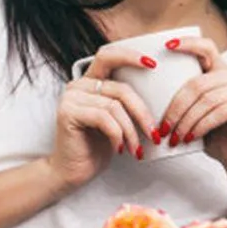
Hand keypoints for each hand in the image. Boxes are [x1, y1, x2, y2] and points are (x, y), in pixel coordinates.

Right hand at [44, 43, 160, 190]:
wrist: (73, 171)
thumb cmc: (96, 146)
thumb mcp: (117, 120)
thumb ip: (125, 102)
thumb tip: (158, 95)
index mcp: (90, 82)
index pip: (109, 56)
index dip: (130, 56)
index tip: (153, 64)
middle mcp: (78, 85)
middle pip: (120, 89)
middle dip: (142, 113)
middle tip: (155, 133)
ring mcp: (71, 98)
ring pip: (115, 106)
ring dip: (131, 131)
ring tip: (136, 148)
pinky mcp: (68, 113)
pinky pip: (104, 118)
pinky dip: (117, 135)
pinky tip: (119, 148)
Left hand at [159, 37, 226, 182]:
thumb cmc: (217, 136)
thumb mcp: (197, 114)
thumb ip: (186, 99)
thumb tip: (151, 95)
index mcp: (223, 71)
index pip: (207, 48)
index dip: (188, 44)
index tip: (166, 47)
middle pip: (199, 83)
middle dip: (176, 107)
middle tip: (163, 127)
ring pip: (208, 99)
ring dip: (187, 120)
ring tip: (174, 137)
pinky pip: (222, 112)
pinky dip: (202, 125)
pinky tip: (191, 137)